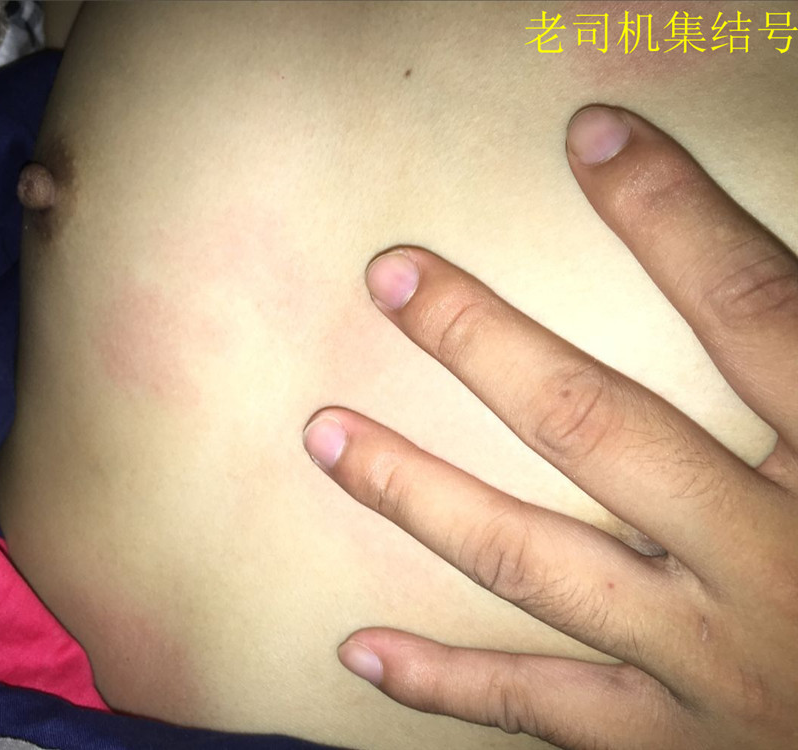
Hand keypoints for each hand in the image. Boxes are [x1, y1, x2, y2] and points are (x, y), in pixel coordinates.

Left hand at [302, 105, 797, 748]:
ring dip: (415, 493)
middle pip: (596, 425)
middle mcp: (768, 563)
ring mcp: (711, 662)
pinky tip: (361, 650)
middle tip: (390, 278)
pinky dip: (444, 684)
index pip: (752, 309)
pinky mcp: (677, 744)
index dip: (671, 214)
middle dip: (481, 343)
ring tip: (325, 435)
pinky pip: (538, 710)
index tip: (591, 137)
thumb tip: (761, 300)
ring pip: (530, 560)